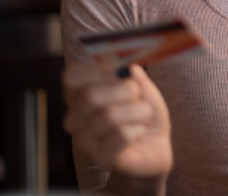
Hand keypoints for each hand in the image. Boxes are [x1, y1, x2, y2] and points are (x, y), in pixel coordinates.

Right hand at [63, 63, 172, 182]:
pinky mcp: (100, 158)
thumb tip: (127, 68)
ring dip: (138, 111)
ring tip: (142, 116)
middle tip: (137, 96)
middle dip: (126, 90)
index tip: (121, 73)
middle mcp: (75, 117)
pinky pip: (122, 135)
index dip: (101, 70)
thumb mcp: (142, 85)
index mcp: (79, 94)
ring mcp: (84, 140)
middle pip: (90, 94)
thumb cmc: (142, 111)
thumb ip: (132, 74)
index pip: (72, 76)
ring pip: (110, 115)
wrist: (156, 144)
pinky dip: (139, 129)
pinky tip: (139, 132)